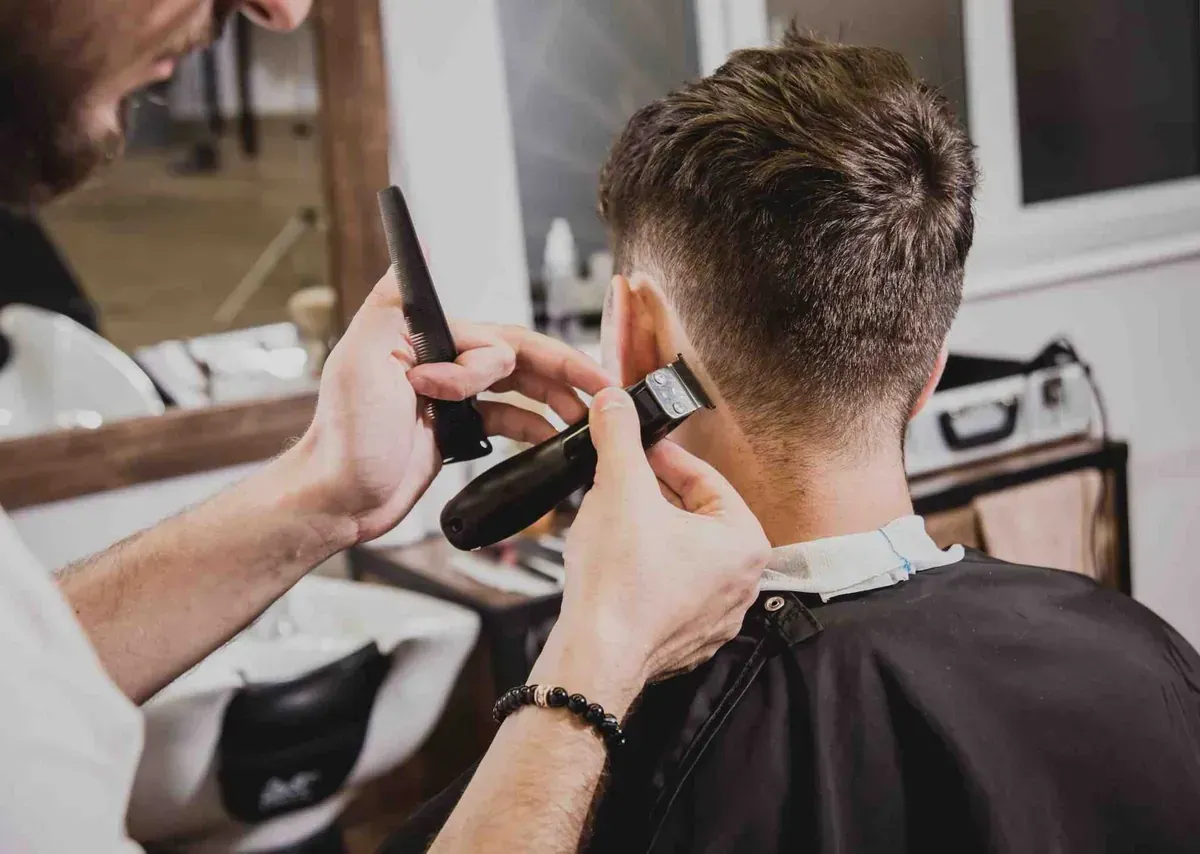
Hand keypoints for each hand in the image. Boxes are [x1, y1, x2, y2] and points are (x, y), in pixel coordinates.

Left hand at [291, 271, 614, 541]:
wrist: (337, 497)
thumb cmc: (344, 437)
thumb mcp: (360, 359)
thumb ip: (391, 305)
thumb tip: (415, 252)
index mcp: (424, 338)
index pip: (494, 341)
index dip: (517, 366)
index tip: (576, 377)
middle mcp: (440, 361)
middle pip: (517, 357)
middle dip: (564, 371)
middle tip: (603, 388)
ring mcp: (450, 397)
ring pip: (518, 386)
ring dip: (555, 398)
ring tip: (586, 418)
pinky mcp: (454, 429)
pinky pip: (506, 418)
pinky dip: (533, 426)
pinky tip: (553, 438)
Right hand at [535, 387, 769, 711]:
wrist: (595, 657)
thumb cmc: (620, 584)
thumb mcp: (620, 489)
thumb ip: (621, 437)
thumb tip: (615, 403)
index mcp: (745, 543)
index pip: (706, 478)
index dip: (664, 456)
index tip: (636, 447)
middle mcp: (742, 583)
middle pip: (694, 515)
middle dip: (653, 494)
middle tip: (618, 480)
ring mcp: (715, 616)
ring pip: (680, 552)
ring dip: (646, 531)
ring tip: (610, 519)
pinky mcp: (685, 640)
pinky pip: (668, 588)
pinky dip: (643, 570)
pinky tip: (612, 563)